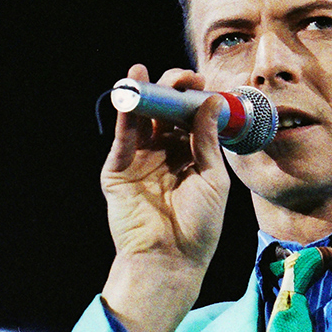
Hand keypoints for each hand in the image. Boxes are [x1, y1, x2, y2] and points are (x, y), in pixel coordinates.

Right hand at [99, 64, 230, 331]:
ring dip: (144, 94)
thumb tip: (212, 102)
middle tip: (183, 79)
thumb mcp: (212, 178)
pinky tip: (131, 93)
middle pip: (165, 113)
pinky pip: (124, 139)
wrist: (171, 259)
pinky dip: (126, 116)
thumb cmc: (198, 225)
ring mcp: (140, 160)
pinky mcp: (119, 170)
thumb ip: (208, 141)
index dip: (193, 98)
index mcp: (190, 155)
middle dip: (171, 90)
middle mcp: (164, 153)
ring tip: (146, 72)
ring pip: (141, 120)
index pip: (189, 117)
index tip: (203, 83)